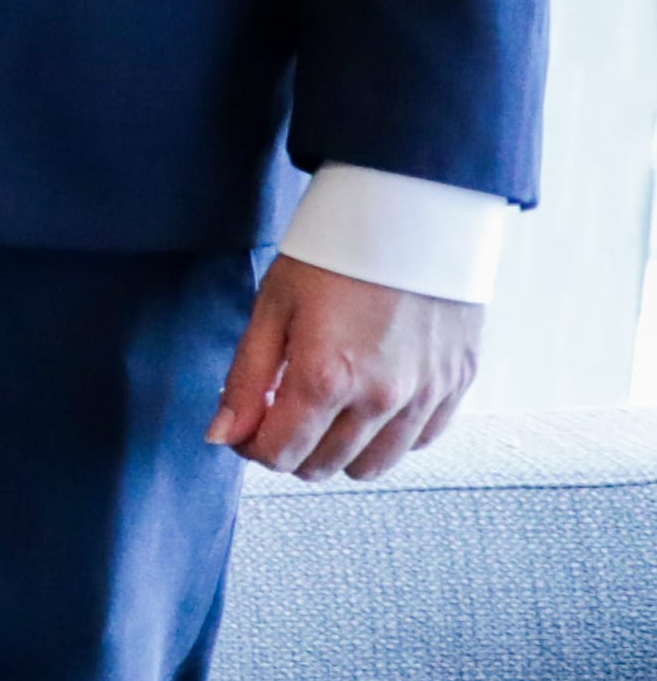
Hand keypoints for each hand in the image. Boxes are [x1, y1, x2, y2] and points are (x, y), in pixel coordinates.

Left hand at [214, 251, 484, 477]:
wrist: (413, 216)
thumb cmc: (336, 255)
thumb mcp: (272, 308)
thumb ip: (245, 379)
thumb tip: (224, 435)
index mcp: (327, 379)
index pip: (280, 454)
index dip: (253, 448)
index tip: (247, 427)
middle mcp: (381, 398)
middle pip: (324, 465)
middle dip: (292, 450)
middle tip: (281, 415)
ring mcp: (425, 395)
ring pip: (374, 465)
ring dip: (340, 451)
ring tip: (325, 413)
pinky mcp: (457, 384)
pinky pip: (420, 440)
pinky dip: (390, 436)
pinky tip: (370, 405)